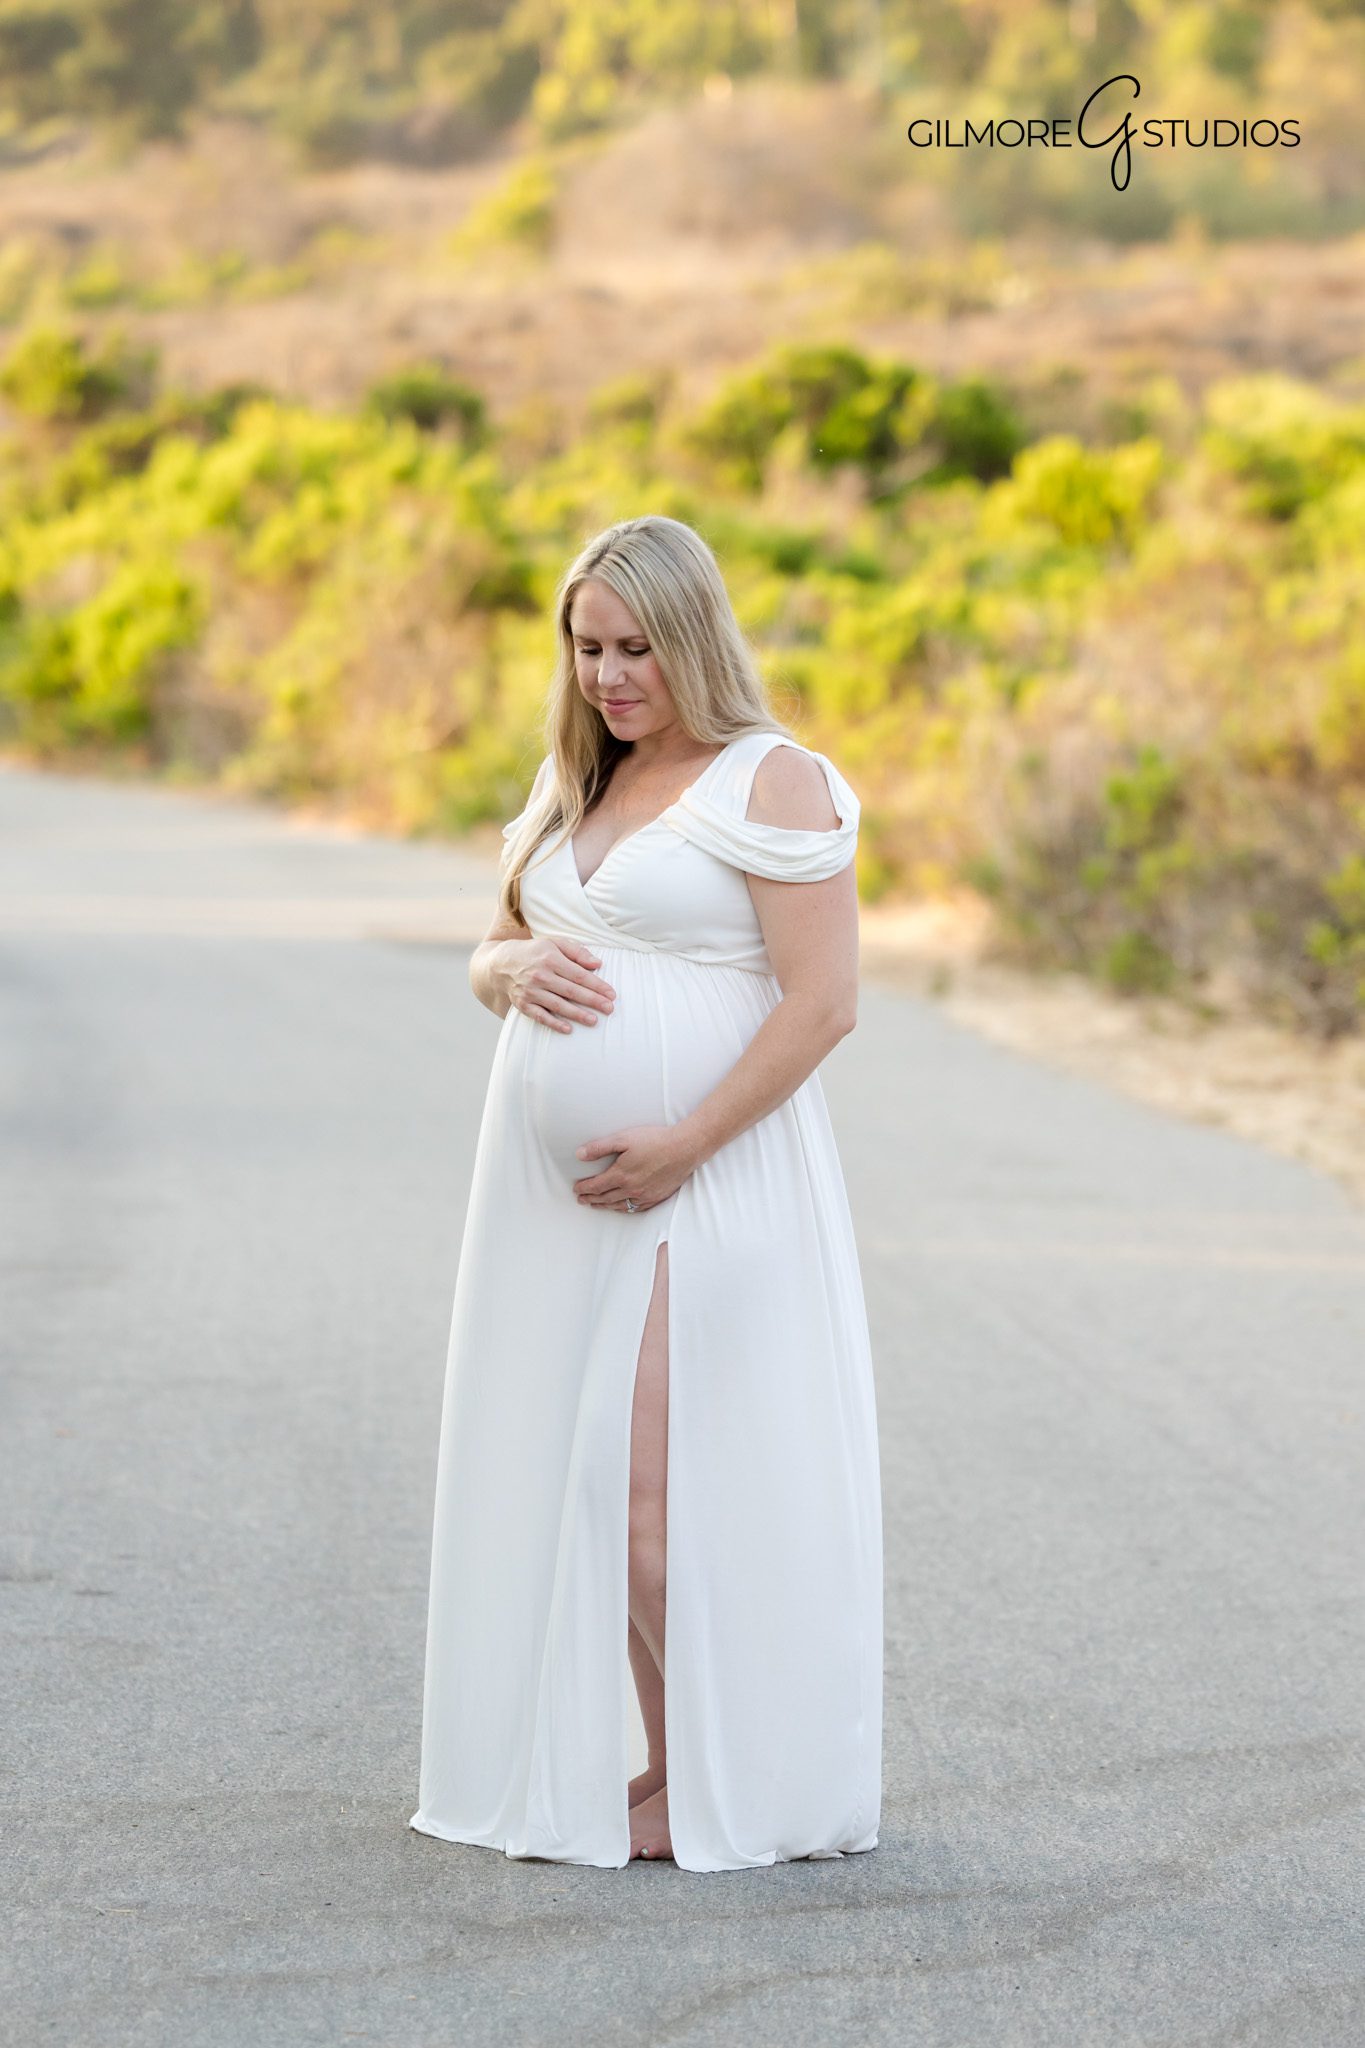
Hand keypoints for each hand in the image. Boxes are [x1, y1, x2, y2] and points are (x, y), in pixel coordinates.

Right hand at [500, 937, 615, 1031]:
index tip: (612, 994)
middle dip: (592, 1001)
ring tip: (594, 1021)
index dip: (597, 985)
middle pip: (571, 991)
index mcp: (550, 958)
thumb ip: (577, 951)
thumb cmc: (535, 952)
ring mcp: (530, 991)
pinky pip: (540, 1016)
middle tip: (609, 1009)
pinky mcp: (522, 1004)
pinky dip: (553, 1023)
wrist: (501, 964)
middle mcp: (540, 975)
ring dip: (577, 1014)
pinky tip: (568, 1029)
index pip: (579, 974)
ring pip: (558, 1005)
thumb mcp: (554, 943)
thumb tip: (597, 964)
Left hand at [574, 1123, 699, 1211]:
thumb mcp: (624, 1138)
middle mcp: (631, 1189)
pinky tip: (621, 1207)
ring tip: (596, 1205)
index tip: (576, 1189)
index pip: (596, 1186)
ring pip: (619, 1205)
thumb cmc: (656, 1140)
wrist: (685, 1148)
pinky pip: (636, 1208)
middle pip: (605, 1198)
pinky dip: (624, 1209)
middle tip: (581, 1199)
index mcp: (621, 1175)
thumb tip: (579, 1155)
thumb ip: (599, 1147)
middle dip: (591, 1199)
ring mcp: (645, 1195)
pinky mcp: (656, 1197)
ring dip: (604, 1206)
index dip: (584, 1188)